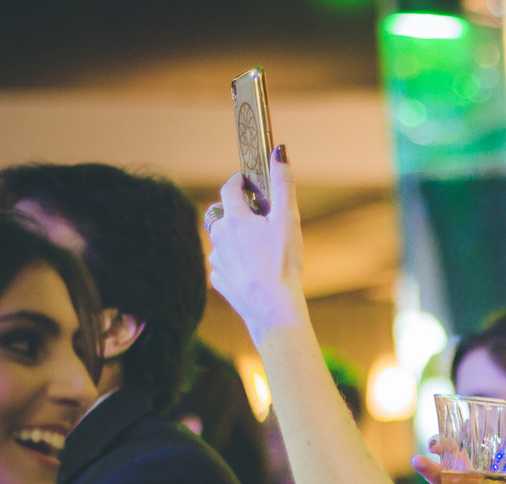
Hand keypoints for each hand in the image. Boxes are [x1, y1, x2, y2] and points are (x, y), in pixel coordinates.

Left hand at [207, 146, 307, 343]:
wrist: (274, 309)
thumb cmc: (283, 263)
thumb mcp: (288, 220)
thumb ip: (283, 185)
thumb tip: (279, 152)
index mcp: (235, 219)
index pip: (229, 189)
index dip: (238, 181)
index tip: (246, 180)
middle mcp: (219, 237)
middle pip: (224, 216)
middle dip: (239, 213)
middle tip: (261, 221)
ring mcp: (217, 260)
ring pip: (222, 241)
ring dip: (235, 240)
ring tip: (260, 251)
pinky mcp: (219, 281)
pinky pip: (225, 265)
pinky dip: (236, 264)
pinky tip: (253, 272)